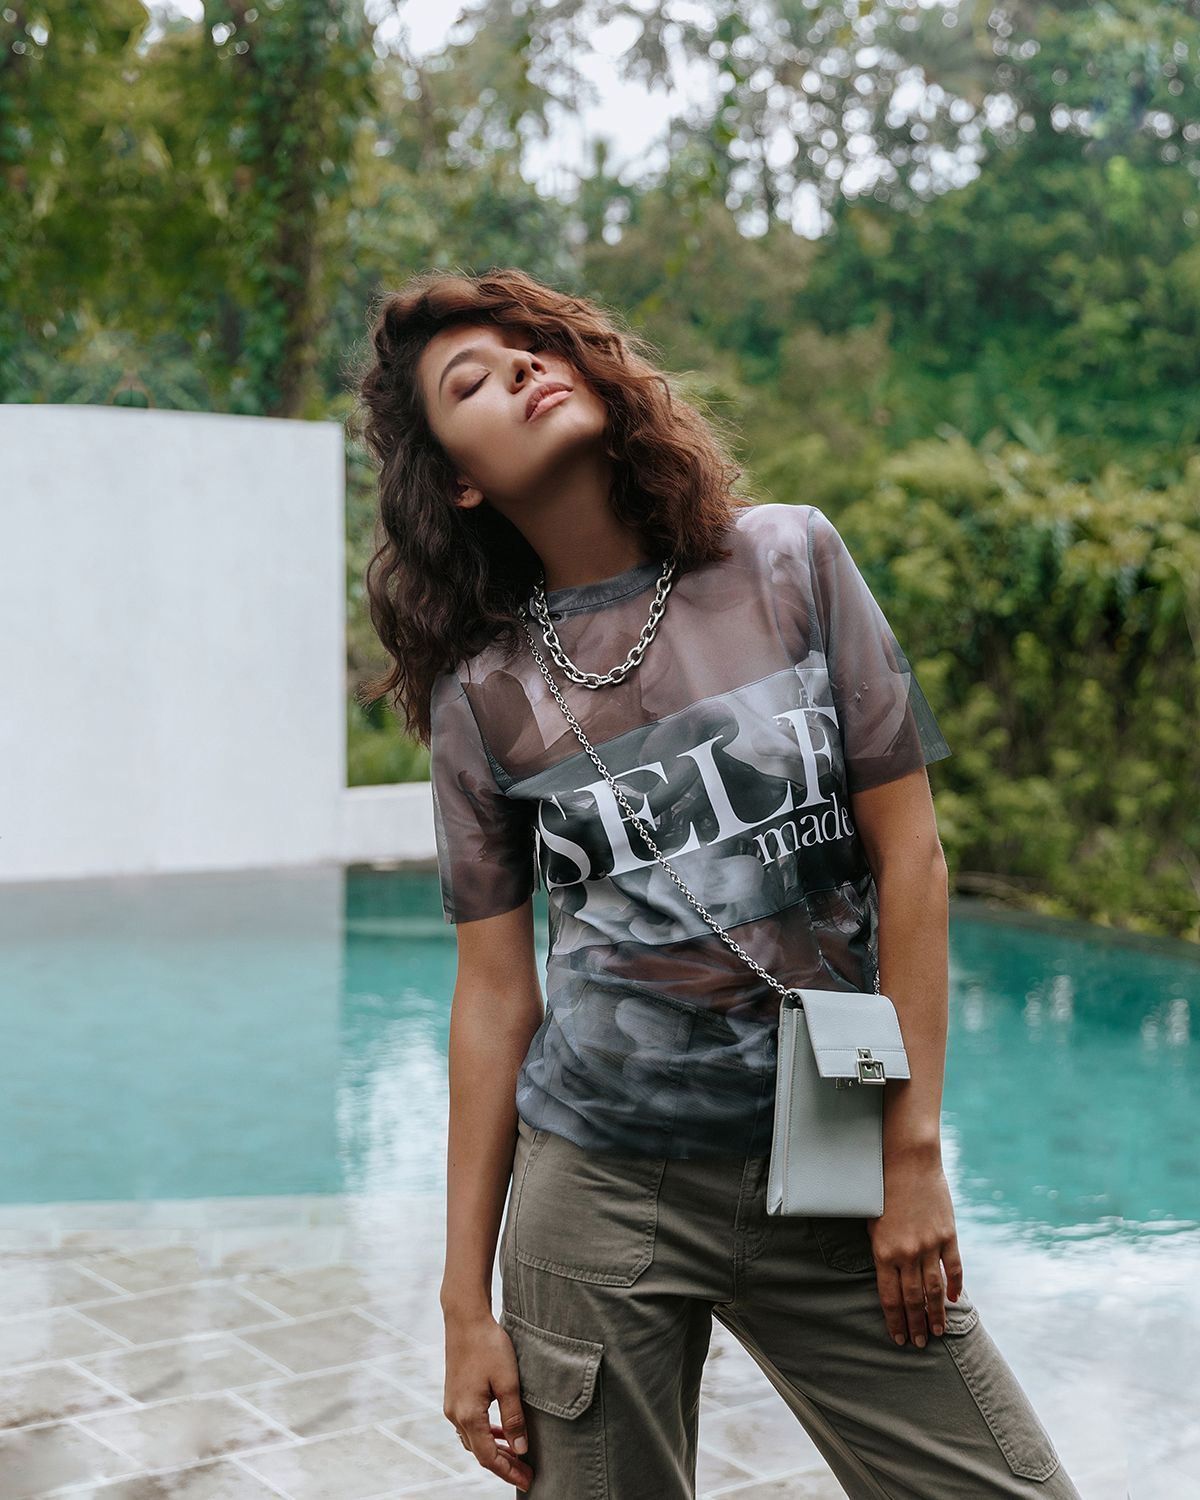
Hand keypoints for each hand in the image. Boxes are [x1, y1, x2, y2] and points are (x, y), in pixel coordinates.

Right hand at [443, 1310, 533, 1490]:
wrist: (465, 1319)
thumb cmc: (489, 1346)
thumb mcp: (508, 1382)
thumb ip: (514, 1417)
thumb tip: (520, 1449)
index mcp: (468, 1415)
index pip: (488, 1457)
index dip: (508, 1472)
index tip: (527, 1481)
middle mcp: (455, 1414)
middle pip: (479, 1452)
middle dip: (504, 1465)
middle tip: (526, 1472)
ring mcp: (452, 1405)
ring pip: (473, 1440)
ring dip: (494, 1450)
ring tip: (517, 1455)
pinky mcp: (454, 1395)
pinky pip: (469, 1425)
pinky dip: (486, 1434)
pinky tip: (500, 1431)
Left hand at [866, 1148, 963, 1348]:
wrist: (908, 1161)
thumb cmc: (881, 1188)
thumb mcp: (870, 1220)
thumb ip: (880, 1249)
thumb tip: (886, 1276)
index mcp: (883, 1251)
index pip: (889, 1297)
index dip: (895, 1321)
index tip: (900, 1338)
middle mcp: (906, 1253)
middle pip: (912, 1298)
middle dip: (916, 1324)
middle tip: (921, 1344)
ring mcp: (929, 1244)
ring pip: (934, 1289)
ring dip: (936, 1312)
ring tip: (938, 1331)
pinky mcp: (948, 1234)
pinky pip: (954, 1267)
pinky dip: (955, 1285)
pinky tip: (955, 1300)